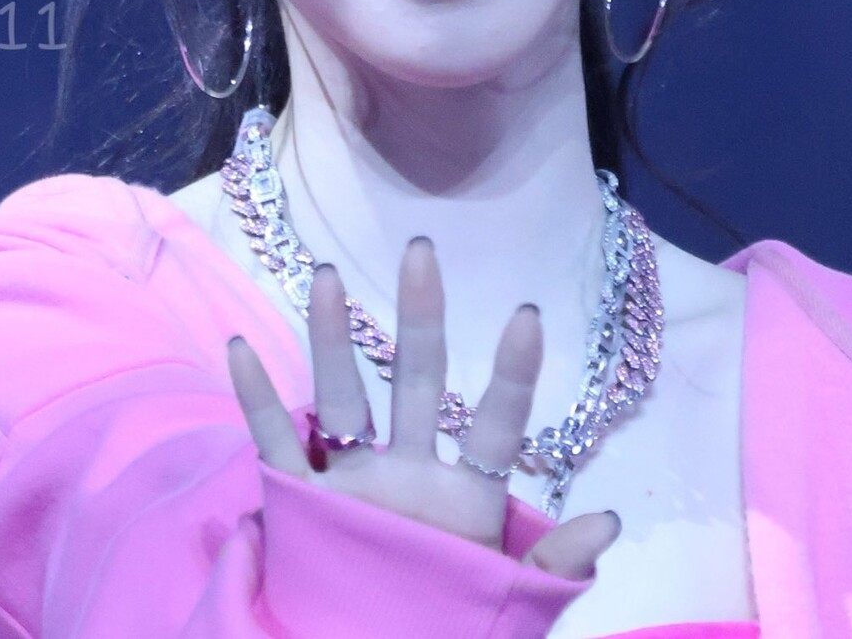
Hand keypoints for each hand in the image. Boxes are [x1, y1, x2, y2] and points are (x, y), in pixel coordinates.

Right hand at [227, 235, 620, 579]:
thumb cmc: (452, 628)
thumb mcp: (510, 601)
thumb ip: (552, 564)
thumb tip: (609, 519)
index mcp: (465, 497)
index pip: (496, 426)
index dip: (512, 375)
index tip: (527, 316)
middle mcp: (408, 473)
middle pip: (416, 382)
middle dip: (421, 318)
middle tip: (423, 250)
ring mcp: (353, 482)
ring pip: (341, 395)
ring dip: (332, 337)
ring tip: (329, 275)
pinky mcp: (302, 505)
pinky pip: (275, 443)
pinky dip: (256, 399)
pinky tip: (241, 349)